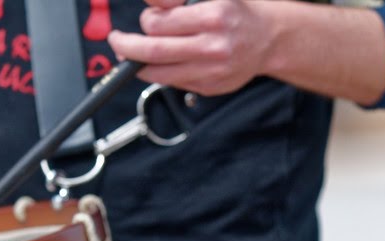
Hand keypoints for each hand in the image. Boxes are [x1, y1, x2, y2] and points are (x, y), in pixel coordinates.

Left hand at [110, 0, 276, 95]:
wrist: (267, 38)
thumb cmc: (235, 13)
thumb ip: (174, 1)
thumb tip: (150, 6)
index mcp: (212, 17)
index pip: (159, 24)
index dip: (146, 21)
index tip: (146, 20)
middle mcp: (214, 46)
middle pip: (154, 51)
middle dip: (127, 47)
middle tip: (118, 41)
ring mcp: (212, 71)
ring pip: (160, 74)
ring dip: (139, 66)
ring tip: (131, 57)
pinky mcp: (211, 87)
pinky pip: (176, 83)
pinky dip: (163, 73)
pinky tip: (166, 63)